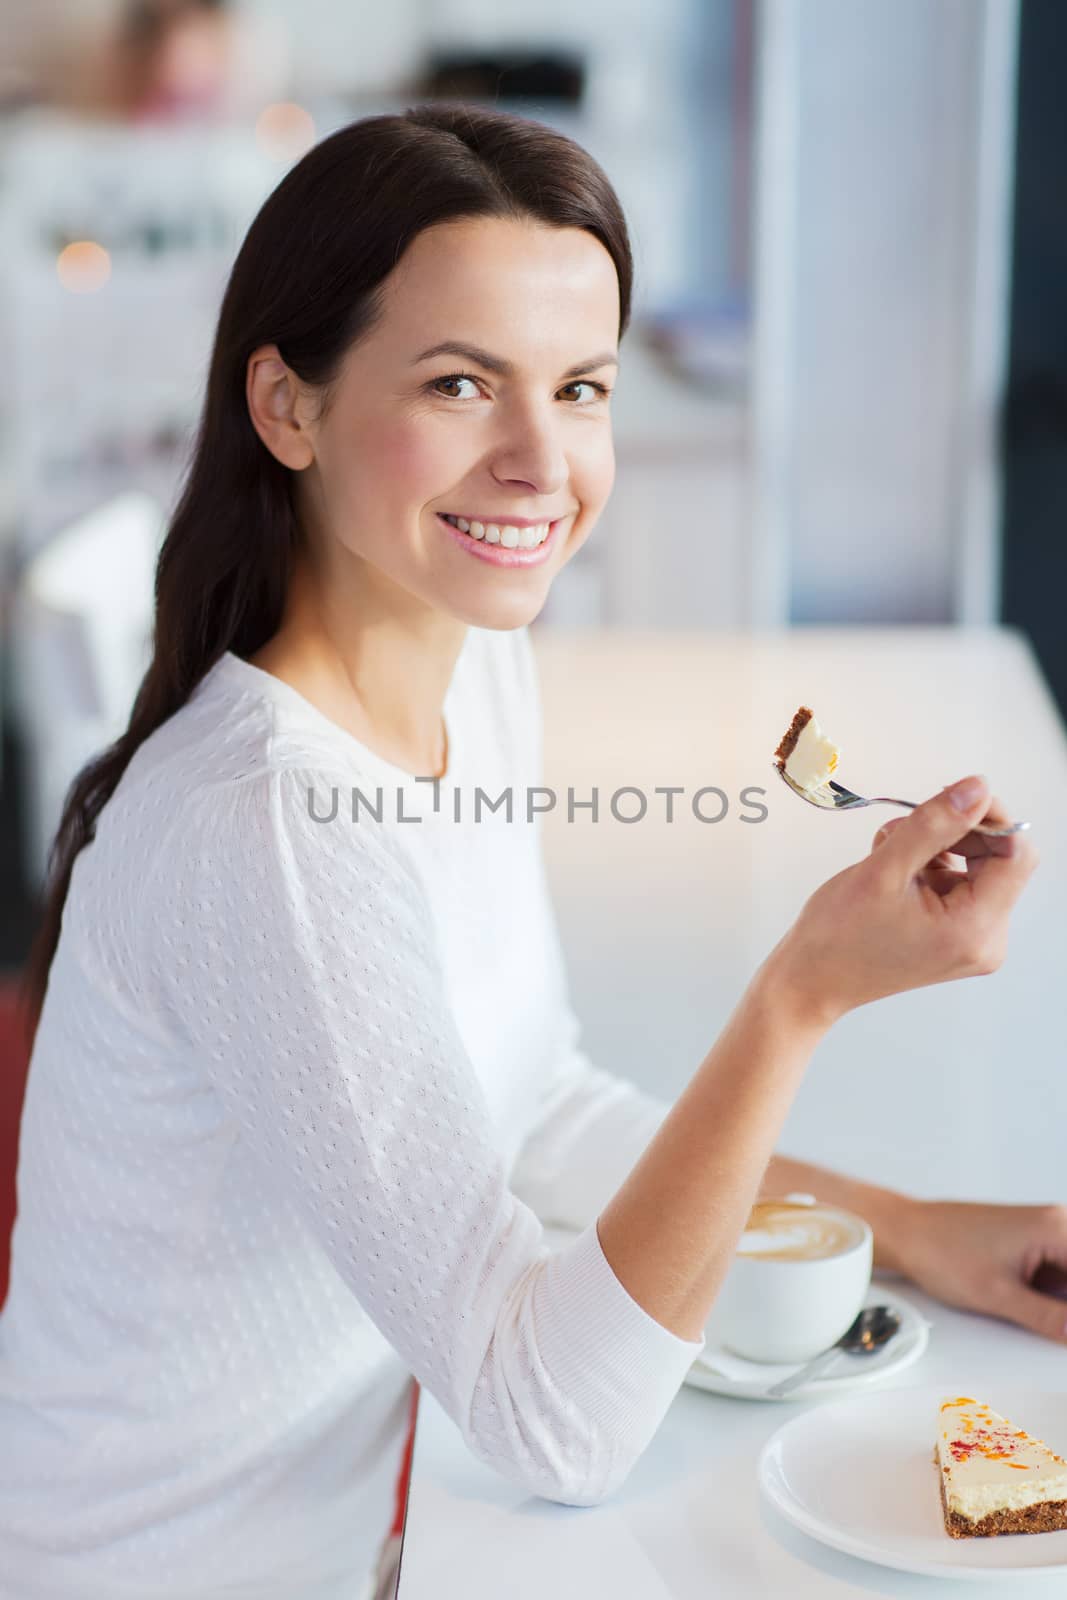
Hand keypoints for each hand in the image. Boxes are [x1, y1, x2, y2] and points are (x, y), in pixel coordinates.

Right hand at [771, 776, 1038, 1026]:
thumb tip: (977, 789)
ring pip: (973, 868)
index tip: (952, 798)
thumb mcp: (884, 870)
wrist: (812, 981)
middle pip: (997, 861)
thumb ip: (934, 825)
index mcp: (975, 929)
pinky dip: (929, 867)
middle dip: (955, 833)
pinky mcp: (954, 937)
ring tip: (889, 853)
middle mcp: (985, 940)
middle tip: (906, 828)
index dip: (990, 818)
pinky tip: (894, 871)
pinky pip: (958, 885)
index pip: (1015, 856)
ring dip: (935, 848)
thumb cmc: (839, 937)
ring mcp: (970, 941)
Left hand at [891, 1198, 1066, 1345]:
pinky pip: (1059, 1272)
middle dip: (1063, 1305)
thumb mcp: (1001, 1296)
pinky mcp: (1032, 1245)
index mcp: (1055, 1228)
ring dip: (1059, 1302)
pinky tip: (1045, 1313)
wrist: (908, 1235)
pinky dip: (1056, 1296)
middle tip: (1053, 1325)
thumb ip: (1051, 1319)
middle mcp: (1054, 1224)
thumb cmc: (941, 1250)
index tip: (1063, 1327)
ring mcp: (1044, 1233)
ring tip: (1025, 1308)